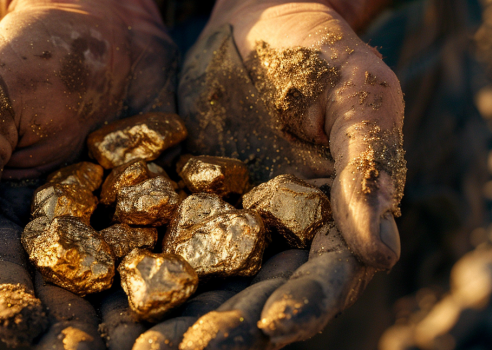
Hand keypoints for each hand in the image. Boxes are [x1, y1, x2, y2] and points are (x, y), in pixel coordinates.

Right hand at [0, 0, 175, 346]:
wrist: (106, 16)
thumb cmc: (30, 53)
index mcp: (7, 214)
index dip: (7, 302)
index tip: (20, 328)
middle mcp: (64, 231)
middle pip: (66, 292)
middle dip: (77, 329)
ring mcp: (119, 221)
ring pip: (124, 281)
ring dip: (136, 318)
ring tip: (154, 346)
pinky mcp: (168, 204)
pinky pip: (179, 242)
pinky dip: (191, 271)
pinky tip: (206, 295)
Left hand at [132, 0, 404, 347]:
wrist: (250, 21)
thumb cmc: (316, 49)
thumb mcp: (354, 93)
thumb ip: (369, 165)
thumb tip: (383, 248)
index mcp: (336, 220)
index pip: (323, 277)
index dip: (301, 305)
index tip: (272, 326)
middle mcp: (283, 238)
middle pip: (258, 297)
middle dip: (228, 329)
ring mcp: (231, 230)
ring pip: (206, 289)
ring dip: (178, 323)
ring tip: (142, 349)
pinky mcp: (184, 213)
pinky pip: (161, 252)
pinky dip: (139, 281)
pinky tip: (108, 304)